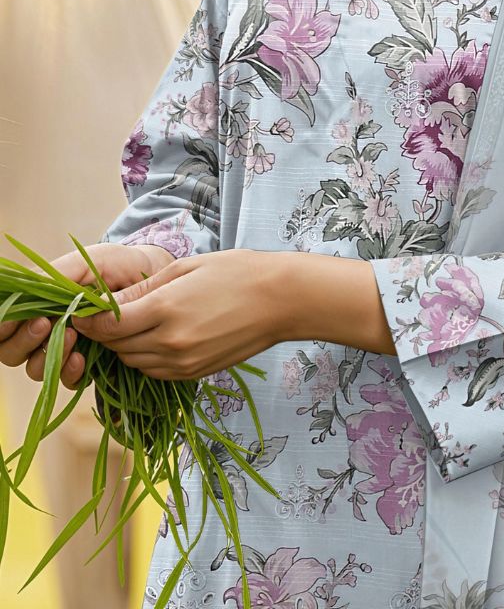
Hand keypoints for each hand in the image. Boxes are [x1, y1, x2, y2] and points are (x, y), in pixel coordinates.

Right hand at [0, 242, 174, 389]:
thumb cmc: (114, 265)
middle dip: (23, 342)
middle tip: (45, 325)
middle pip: (10, 352)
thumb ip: (54, 276)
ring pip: (35, 369)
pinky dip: (69, 372)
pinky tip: (81, 359)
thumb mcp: (84, 263)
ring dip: (47, 356)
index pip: (4, 325)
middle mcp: (43, 329)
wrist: (152, 277)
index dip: (3, 327)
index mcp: (36, 303)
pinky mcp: (86, 363)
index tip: (16, 319)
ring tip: (72, 335)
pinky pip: (66, 380)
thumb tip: (23, 291)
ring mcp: (63, 348)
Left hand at [71, 249, 286, 380]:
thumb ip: (143, 288)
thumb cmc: (235, 272)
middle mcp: (170, 343)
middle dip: (107, 333)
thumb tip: (107, 302)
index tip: (83, 310)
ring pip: (133, 363)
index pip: (108, 326)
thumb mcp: (184, 269)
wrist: (280, 300)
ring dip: (126, 346)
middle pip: (117, 347)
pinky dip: (147, 357)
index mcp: (165, 310)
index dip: (90, 320)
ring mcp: (183, 363)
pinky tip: (157, 336)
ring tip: (134, 324)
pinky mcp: (194, 373)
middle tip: (107, 314)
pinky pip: (155, 371)